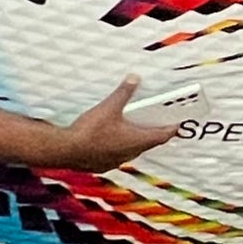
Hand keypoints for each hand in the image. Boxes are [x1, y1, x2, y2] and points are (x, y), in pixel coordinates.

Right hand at [54, 76, 179, 172]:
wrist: (65, 150)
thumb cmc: (90, 131)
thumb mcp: (109, 106)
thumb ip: (123, 92)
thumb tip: (134, 78)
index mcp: (137, 140)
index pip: (162, 135)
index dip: (171, 128)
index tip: (177, 124)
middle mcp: (130, 153)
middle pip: (148, 143)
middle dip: (153, 132)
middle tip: (156, 122)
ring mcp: (116, 161)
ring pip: (132, 150)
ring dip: (135, 140)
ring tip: (133, 128)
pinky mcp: (103, 164)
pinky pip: (117, 155)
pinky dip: (119, 147)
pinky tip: (111, 140)